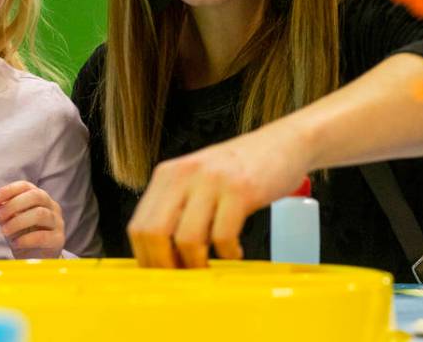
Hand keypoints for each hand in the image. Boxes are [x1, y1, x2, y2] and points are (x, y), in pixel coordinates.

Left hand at [0, 181, 64, 258]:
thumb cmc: (23, 235)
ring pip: (40, 214)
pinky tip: (15, 243)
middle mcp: (51, 207)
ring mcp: (57, 223)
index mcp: (39, 198)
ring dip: (18, 221)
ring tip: (4, 231)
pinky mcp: (57, 240)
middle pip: (36, 196)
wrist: (37, 259)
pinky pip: (43, 236)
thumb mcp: (9, 221)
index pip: (26, 186)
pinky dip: (26, 239)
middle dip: (14, 204)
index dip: (10, 190)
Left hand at [127, 120, 310, 268]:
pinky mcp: (241, 189)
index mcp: (168, 174)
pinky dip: (228, 253)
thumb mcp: (198, 181)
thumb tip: (162, 256)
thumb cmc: (242, 169)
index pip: (138, 226)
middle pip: (154, 233)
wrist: (284, 143)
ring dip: (197, 264)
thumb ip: (178, 208)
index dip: (147, 257)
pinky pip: (223, 236)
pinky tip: (234, 252)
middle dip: (165, 266)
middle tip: (183, 279)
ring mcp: (212, 180)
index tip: (161, 275)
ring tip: (210, 265)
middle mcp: (184, 173)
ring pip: (187, 239)